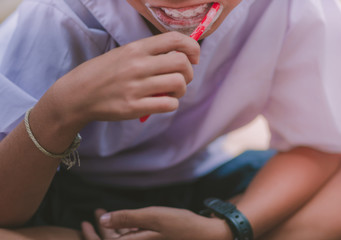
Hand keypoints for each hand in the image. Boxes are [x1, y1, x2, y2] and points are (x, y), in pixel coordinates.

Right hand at [46, 31, 199, 126]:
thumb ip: (149, 55)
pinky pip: (169, 105)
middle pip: (182, 63)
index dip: (192, 47)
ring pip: (178, 84)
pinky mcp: (134, 107)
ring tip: (171, 92)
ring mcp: (136, 87)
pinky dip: (171, 104)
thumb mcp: (124, 54)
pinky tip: (163, 103)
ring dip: (181, 90)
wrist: (78, 94)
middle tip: (182, 78)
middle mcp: (137, 65)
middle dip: (189, 72)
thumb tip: (180, 59)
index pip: (174, 39)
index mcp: (136, 48)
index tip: (194, 57)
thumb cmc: (103, 73)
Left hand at [82, 207, 232, 239]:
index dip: (92, 236)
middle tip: (97, 212)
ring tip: (106, 212)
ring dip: (113, 227)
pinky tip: (126, 220)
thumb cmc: (180, 225)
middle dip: (101, 229)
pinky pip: (133, 238)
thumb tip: (102, 220)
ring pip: (123, 239)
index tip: (84, 222)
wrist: (204, 234)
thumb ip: (127, 218)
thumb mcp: (153, 217)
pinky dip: (126, 228)